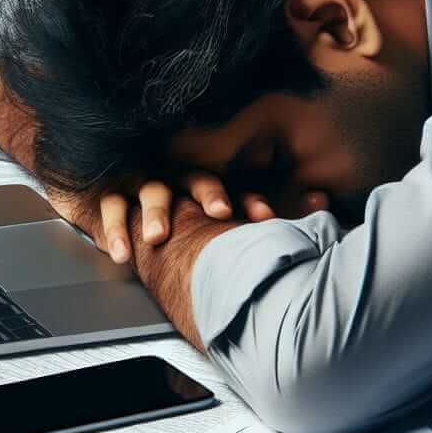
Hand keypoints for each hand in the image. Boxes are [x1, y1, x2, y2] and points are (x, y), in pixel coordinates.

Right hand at [96, 173, 328, 264]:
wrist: (127, 217)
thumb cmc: (186, 220)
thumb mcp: (228, 218)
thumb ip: (268, 212)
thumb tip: (321, 199)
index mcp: (210, 183)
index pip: (235, 186)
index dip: (251, 200)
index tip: (266, 218)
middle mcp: (180, 179)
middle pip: (195, 178)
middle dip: (209, 194)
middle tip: (221, 214)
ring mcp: (145, 185)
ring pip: (152, 189)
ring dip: (155, 211)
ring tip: (157, 237)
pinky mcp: (113, 196)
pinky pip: (110, 207)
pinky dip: (114, 229)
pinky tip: (121, 254)